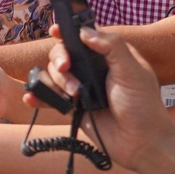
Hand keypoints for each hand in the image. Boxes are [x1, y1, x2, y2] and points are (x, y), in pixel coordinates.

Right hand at [41, 26, 174, 170]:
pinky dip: (38, 96)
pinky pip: (48, 97)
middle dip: (59, 60)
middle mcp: (91, 70)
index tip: (56, 30)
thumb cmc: (143, 106)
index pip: (83, 38)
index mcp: (108, 57)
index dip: (68, 32)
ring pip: (52, 75)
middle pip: (61, 54)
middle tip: (65, 68)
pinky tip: (31, 98)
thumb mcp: (133, 72)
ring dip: (55, 82)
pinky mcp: (71, 107)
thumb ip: (112, 47)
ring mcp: (79, 88)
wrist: (140, 142)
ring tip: (72, 96)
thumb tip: (84, 32)